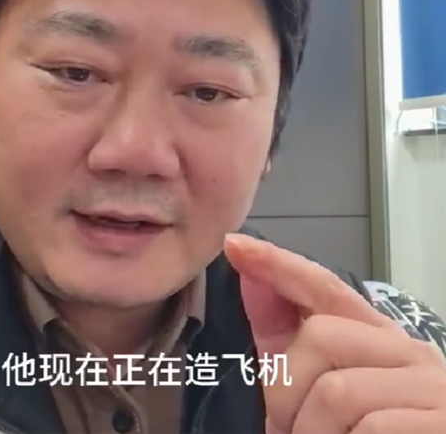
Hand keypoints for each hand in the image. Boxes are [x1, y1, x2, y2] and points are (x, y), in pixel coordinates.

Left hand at [224, 234, 445, 433]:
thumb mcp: (319, 390)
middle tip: (284, 427)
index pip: (324, 287)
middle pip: (320, 336)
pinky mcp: (441, 424)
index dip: (278, 264)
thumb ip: (287, 342)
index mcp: (377, 339)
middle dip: (285, 389)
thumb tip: (249, 282)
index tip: (235, 246)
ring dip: (310, 430)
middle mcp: (408, 352)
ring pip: (336, 392)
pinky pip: (370, 429)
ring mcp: (432, 387)